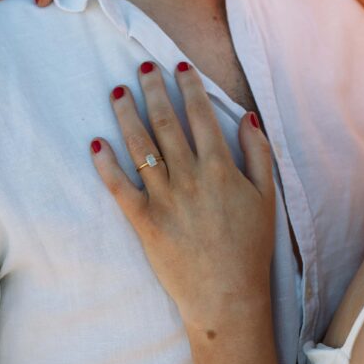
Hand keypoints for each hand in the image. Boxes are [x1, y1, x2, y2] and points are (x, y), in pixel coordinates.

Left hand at [91, 62, 275, 336]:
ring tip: (118, 92)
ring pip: (140, 146)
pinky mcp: (144, 222)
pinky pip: (119, 187)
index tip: (179, 67)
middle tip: (142, 68)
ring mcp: (164, 199)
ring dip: (127, 115)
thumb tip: (247, 118)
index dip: (189, 87)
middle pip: (165, 122)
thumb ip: (258, 154)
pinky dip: (106, 164)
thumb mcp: (267, 196)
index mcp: (219, 167)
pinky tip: (97, 143)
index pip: (200, 115)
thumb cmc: (251, 247)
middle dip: (154, 90)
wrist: (227, 296)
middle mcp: (189, 177)